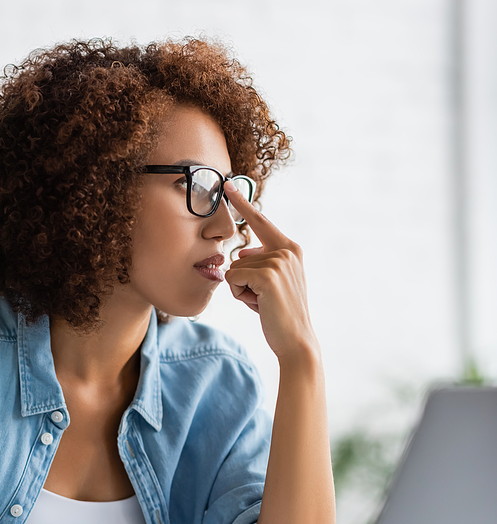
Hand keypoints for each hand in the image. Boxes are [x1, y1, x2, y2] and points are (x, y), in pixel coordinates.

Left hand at [223, 181, 317, 360]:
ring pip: (235, 269)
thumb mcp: (270, 284)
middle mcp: (286, 250)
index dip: (242, 203)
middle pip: (240, 256)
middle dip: (244, 282)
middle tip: (265, 300)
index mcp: (290, 249)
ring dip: (242, 291)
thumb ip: (258, 264)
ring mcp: (278, 261)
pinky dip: (239, 295)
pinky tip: (259, 305)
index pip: (260, 221)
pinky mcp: (267, 275)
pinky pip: (233, 278)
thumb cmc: (280, 314)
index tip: (227, 184)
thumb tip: (238, 253)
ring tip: (264, 303)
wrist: (296, 340)